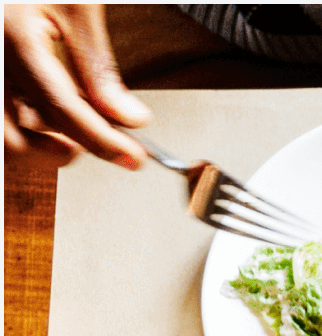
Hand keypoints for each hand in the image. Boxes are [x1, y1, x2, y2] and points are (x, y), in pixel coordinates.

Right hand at [3, 5, 147, 169]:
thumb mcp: (77, 8)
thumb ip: (99, 68)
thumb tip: (130, 118)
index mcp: (16, 40)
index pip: (63, 110)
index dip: (103, 142)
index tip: (133, 158)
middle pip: (14, 140)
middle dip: (56, 154)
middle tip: (93, 145)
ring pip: (4, 136)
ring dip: (38, 145)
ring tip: (72, 130)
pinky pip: (3, 116)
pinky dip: (26, 126)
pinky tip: (50, 114)